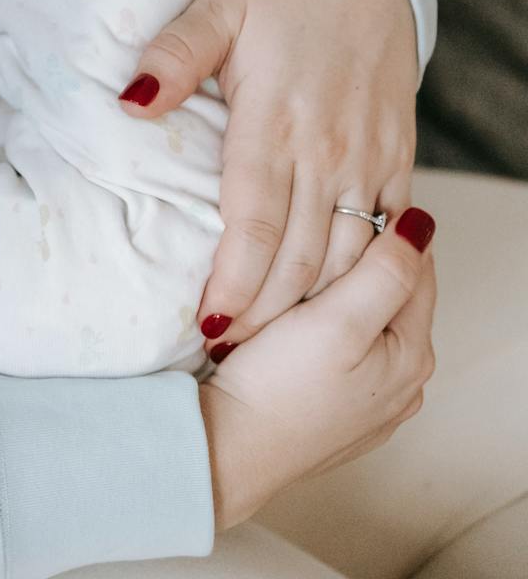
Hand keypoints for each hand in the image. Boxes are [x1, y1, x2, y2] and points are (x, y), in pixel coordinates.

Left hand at [119, 0, 417, 348]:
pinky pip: (382, 235)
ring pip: (344, 257)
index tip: (207, 325)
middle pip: (299, 256)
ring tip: (265, 344)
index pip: (254, 221)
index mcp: (275, 116)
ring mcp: (368, 157)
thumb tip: (128, 101)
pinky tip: (326, 304)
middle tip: (225, 354)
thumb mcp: (217, 7)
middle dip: (264, 314)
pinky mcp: (397, 158)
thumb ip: (173, 56)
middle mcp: (327, 148)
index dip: (234, 281)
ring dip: (308, 306)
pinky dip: (357, 276)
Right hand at [199, 206, 436, 529]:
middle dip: (363, 262)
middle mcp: (403, 383)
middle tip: (314, 232)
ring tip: (298, 272)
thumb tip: (422, 225)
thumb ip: (386, 272)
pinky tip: (292, 322)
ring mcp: (371, 403)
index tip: (342, 205)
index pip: (417, 267)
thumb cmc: (281, 384)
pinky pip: (343, 353)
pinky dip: (325, 329)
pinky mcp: (337, 413)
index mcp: (412, 354)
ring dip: (341, 294)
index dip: (385, 229)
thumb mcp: (340, 320)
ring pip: (366, 324)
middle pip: (393, 297)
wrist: (230, 449)